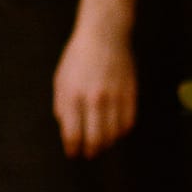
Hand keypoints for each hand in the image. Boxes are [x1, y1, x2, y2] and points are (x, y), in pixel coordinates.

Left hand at [52, 25, 137, 157]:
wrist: (103, 37)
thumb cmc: (77, 60)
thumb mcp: (61, 82)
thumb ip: (62, 108)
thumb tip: (68, 132)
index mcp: (72, 95)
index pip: (73, 133)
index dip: (73, 148)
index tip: (73, 154)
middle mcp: (93, 98)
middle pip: (95, 137)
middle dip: (91, 150)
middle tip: (89, 153)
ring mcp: (114, 96)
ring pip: (114, 133)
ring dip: (107, 143)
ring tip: (102, 144)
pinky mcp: (130, 93)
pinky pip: (128, 121)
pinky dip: (122, 131)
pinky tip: (116, 131)